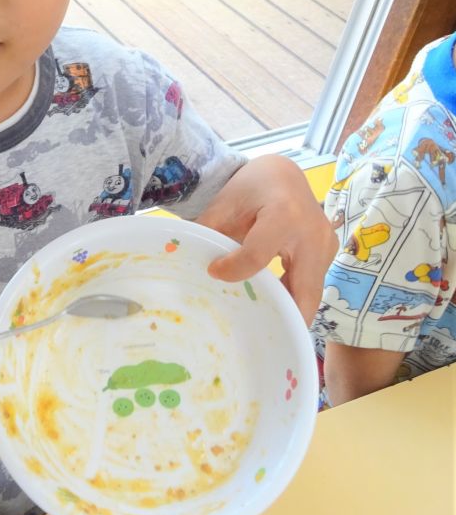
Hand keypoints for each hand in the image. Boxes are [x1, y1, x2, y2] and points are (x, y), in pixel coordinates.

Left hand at [195, 154, 336, 324]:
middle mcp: (314, 233)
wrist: (282, 174)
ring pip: (310, 293)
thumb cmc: (250, 189)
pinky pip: (311, 285)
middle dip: (284, 318)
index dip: (234, 270)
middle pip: (303, 290)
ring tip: (261, 324)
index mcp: (285, 215)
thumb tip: (188, 264)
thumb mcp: (225, 205)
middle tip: (260, 340)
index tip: (213, 273)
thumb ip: (210, 234)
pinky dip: (293, 297)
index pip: (258, 256)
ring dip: (290, 310)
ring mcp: (327, 246)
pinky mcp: (328, 255)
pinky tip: (271, 306)